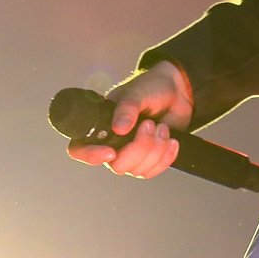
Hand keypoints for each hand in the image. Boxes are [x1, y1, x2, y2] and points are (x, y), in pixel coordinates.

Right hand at [66, 60, 193, 178]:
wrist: (177, 91)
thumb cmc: (151, 86)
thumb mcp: (137, 92)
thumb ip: (127, 108)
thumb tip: (119, 128)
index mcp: (101, 125)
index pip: (81, 149)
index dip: (91, 156)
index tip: (111, 152)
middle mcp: (113, 143)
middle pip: (117, 166)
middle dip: (139, 148)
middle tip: (150, 124)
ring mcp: (131, 154)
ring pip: (138, 170)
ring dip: (156, 149)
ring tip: (162, 127)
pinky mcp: (150, 159)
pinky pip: (154, 171)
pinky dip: (166, 157)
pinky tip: (171, 140)